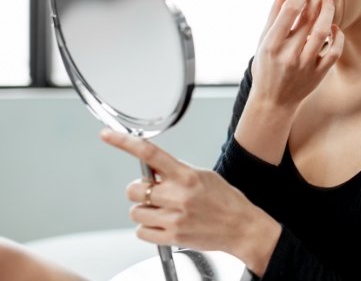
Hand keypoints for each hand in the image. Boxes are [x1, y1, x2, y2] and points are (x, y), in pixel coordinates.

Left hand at [100, 130, 279, 273]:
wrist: (241, 227)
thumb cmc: (225, 201)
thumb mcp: (204, 176)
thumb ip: (177, 172)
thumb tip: (153, 168)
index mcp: (187, 175)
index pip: (150, 154)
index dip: (125, 143)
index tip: (107, 136)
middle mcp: (178, 195)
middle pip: (134, 189)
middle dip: (140, 190)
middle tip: (156, 193)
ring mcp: (174, 217)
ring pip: (135, 212)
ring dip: (145, 211)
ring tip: (165, 211)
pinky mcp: (171, 237)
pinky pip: (141, 232)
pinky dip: (148, 229)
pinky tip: (165, 224)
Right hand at [251, 0, 344, 108]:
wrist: (274, 101)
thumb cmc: (266, 67)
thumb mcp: (263, 41)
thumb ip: (275, 15)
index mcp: (271, 45)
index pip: (287, 14)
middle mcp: (288, 55)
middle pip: (307, 20)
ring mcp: (305, 65)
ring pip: (322, 33)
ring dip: (328, 13)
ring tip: (329, 0)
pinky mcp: (318, 73)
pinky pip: (334, 52)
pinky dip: (337, 36)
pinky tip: (334, 27)